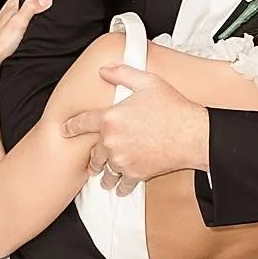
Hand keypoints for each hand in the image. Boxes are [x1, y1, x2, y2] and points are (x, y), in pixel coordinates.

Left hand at [0, 0, 51, 77]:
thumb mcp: (18, 23)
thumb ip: (30, 9)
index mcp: (10, 6)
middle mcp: (7, 12)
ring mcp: (5, 23)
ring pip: (19, 10)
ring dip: (28, 7)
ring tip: (40, 5)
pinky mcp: (5, 34)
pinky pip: (17, 22)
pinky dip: (24, 19)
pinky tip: (28, 24)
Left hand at [63, 65, 210, 192]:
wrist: (192, 134)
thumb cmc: (172, 107)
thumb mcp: (147, 82)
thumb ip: (122, 74)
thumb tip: (104, 71)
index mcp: (110, 118)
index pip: (82, 123)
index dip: (71, 127)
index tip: (65, 130)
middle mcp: (112, 142)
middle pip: (93, 153)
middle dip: (92, 157)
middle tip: (93, 161)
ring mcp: (123, 160)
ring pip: (106, 171)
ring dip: (104, 174)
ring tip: (105, 177)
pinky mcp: (136, 174)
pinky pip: (122, 184)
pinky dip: (120, 186)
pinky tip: (120, 188)